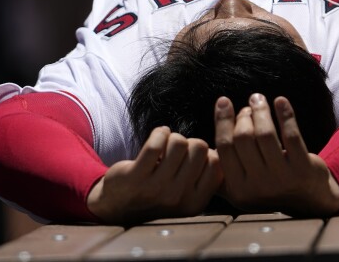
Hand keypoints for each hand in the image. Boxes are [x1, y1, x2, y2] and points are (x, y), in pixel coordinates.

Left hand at [87, 127, 221, 223]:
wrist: (119, 206)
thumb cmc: (158, 192)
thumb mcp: (186, 193)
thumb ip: (204, 176)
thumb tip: (219, 151)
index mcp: (196, 203)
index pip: (215, 163)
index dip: (205, 152)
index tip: (191, 155)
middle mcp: (178, 198)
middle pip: (199, 147)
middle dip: (189, 143)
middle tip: (176, 151)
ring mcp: (156, 188)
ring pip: (179, 142)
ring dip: (172, 138)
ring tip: (165, 147)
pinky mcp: (136, 175)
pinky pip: (157, 141)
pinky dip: (159, 132)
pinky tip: (157, 137)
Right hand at [214, 93, 338, 215]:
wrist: (310, 201)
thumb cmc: (269, 186)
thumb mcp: (241, 187)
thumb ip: (220, 172)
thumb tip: (201, 150)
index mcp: (238, 189)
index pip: (225, 147)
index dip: (222, 120)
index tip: (223, 101)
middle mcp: (258, 185)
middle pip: (244, 138)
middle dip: (244, 116)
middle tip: (249, 107)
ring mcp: (282, 178)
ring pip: (265, 134)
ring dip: (261, 111)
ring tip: (259, 100)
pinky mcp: (303, 168)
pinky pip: (291, 135)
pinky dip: (284, 114)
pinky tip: (280, 101)